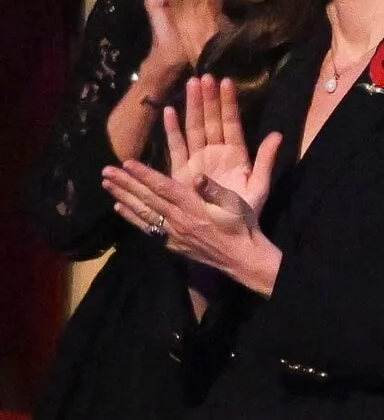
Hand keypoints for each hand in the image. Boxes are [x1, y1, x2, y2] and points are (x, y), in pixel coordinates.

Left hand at [103, 158, 280, 296]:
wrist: (240, 256)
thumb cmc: (240, 224)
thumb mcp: (234, 203)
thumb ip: (214, 190)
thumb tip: (198, 176)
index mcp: (193, 206)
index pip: (163, 187)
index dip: (144, 174)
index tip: (127, 163)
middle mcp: (178, 219)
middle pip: (147, 198)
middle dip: (126, 183)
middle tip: (106, 171)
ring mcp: (172, 232)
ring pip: (143, 212)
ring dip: (123, 197)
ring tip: (107, 184)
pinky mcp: (171, 242)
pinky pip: (147, 228)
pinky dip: (132, 217)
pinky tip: (120, 207)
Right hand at [165, 75, 280, 215]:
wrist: (229, 236)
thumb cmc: (246, 212)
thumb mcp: (259, 186)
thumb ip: (265, 159)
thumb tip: (278, 135)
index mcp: (236, 155)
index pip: (232, 123)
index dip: (229, 103)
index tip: (225, 81)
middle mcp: (217, 153)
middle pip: (211, 121)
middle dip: (207, 98)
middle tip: (203, 76)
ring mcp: (200, 160)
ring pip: (195, 128)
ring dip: (192, 107)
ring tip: (190, 84)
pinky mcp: (184, 171)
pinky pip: (177, 147)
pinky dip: (173, 129)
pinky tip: (169, 111)